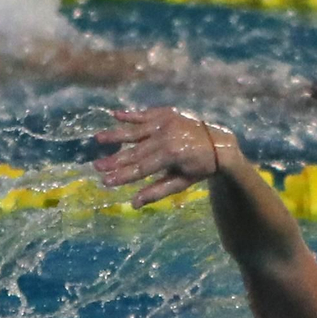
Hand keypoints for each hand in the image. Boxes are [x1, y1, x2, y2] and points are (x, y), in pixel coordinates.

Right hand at [92, 107, 236, 206]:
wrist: (220, 142)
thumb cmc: (200, 167)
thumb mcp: (181, 182)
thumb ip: (157, 191)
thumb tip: (134, 204)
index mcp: (171, 155)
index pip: (141, 168)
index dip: (122, 176)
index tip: (105, 181)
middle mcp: (166, 136)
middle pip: (135, 151)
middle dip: (115, 160)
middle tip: (96, 166)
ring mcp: (166, 122)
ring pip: (136, 131)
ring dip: (116, 135)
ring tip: (98, 139)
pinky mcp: (166, 113)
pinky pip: (145, 114)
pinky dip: (130, 115)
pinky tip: (115, 114)